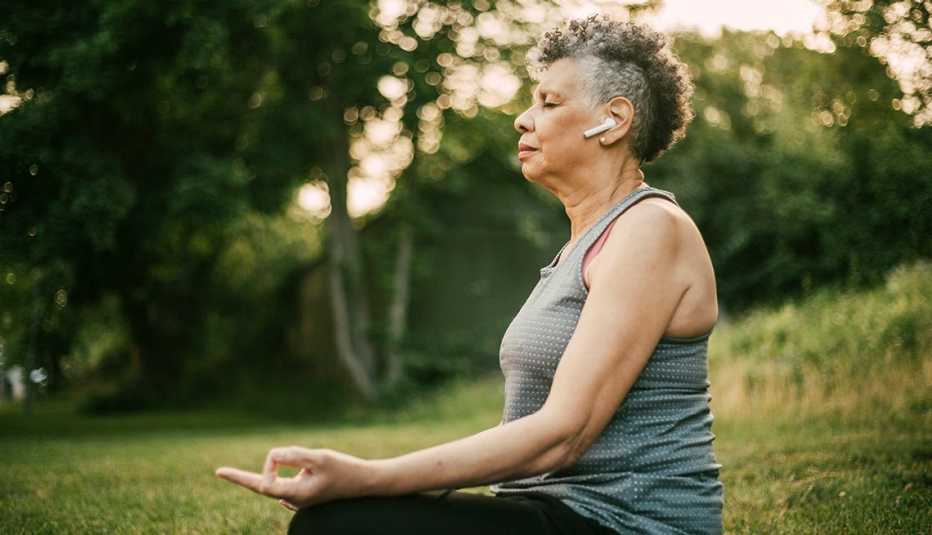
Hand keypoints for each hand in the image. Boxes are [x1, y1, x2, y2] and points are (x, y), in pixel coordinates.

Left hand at [215, 446, 374, 510]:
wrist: (365, 482)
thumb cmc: (344, 468)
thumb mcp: (319, 457)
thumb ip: (295, 455)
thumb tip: (273, 455)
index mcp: (295, 494)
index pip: (262, 485)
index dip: (245, 475)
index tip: (219, 472)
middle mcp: (293, 500)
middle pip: (264, 484)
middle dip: (246, 477)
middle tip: (219, 472)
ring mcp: (298, 499)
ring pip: (277, 477)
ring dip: (283, 464)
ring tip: (310, 461)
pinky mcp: (303, 494)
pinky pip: (285, 479)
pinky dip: (287, 468)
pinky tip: (296, 468)